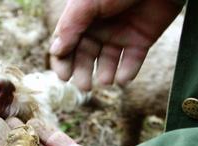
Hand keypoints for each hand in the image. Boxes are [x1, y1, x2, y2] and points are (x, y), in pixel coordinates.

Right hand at [50, 0, 181, 89]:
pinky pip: (132, 61)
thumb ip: (71, 26)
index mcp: (82, 17)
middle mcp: (99, 28)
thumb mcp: (87, 3)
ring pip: (108, 62)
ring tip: (105, 80)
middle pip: (85, 56)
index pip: (66, 44)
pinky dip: (127, 72)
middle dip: (83, 72)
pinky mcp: (141, 40)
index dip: (63, 61)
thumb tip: (55, 50)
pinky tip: (123, 78)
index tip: (64, 77)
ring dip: (105, 74)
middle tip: (84, 86)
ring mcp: (120, 34)